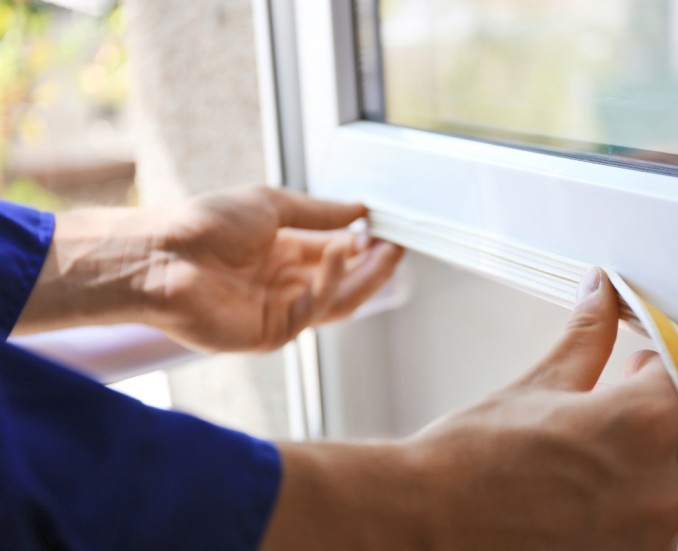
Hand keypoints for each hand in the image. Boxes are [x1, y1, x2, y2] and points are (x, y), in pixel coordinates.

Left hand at [148, 186, 402, 350]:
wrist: (162, 255)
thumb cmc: (204, 225)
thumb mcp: (271, 206)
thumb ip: (318, 213)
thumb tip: (359, 210)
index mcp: (282, 253)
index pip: (335, 253)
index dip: (363, 244)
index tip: (387, 229)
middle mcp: (284, 283)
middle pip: (343, 282)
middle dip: (374, 266)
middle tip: (398, 247)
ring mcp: (280, 310)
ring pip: (337, 301)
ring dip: (365, 278)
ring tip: (386, 252)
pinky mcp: (272, 333)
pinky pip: (314, 310)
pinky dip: (330, 281)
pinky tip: (340, 251)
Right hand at [265, 269, 677, 550]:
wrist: (429, 517)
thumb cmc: (472, 458)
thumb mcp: (538, 385)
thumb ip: (586, 336)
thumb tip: (600, 292)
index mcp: (642, 425)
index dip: (652, 367)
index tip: (633, 364)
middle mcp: (659, 488)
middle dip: (645, 413)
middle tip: (597, 407)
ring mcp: (648, 536)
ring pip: (665, 478)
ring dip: (637, 459)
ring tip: (578, 453)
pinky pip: (647, 520)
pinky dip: (626, 502)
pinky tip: (578, 491)